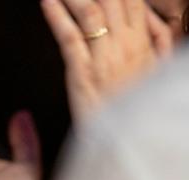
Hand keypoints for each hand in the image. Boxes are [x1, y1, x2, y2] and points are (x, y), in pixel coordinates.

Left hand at [41, 0, 172, 122]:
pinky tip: (47, 1)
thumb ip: (158, 43)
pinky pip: (69, 36)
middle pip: (111, 0)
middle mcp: (125, 44)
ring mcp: (103, 57)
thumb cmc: (137, 107)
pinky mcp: (83, 72)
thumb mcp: (158, 71)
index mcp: (143, 42)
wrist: (130, 139)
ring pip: (91, 12)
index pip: (132, 1)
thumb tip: (152, 20)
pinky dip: (56, 15)